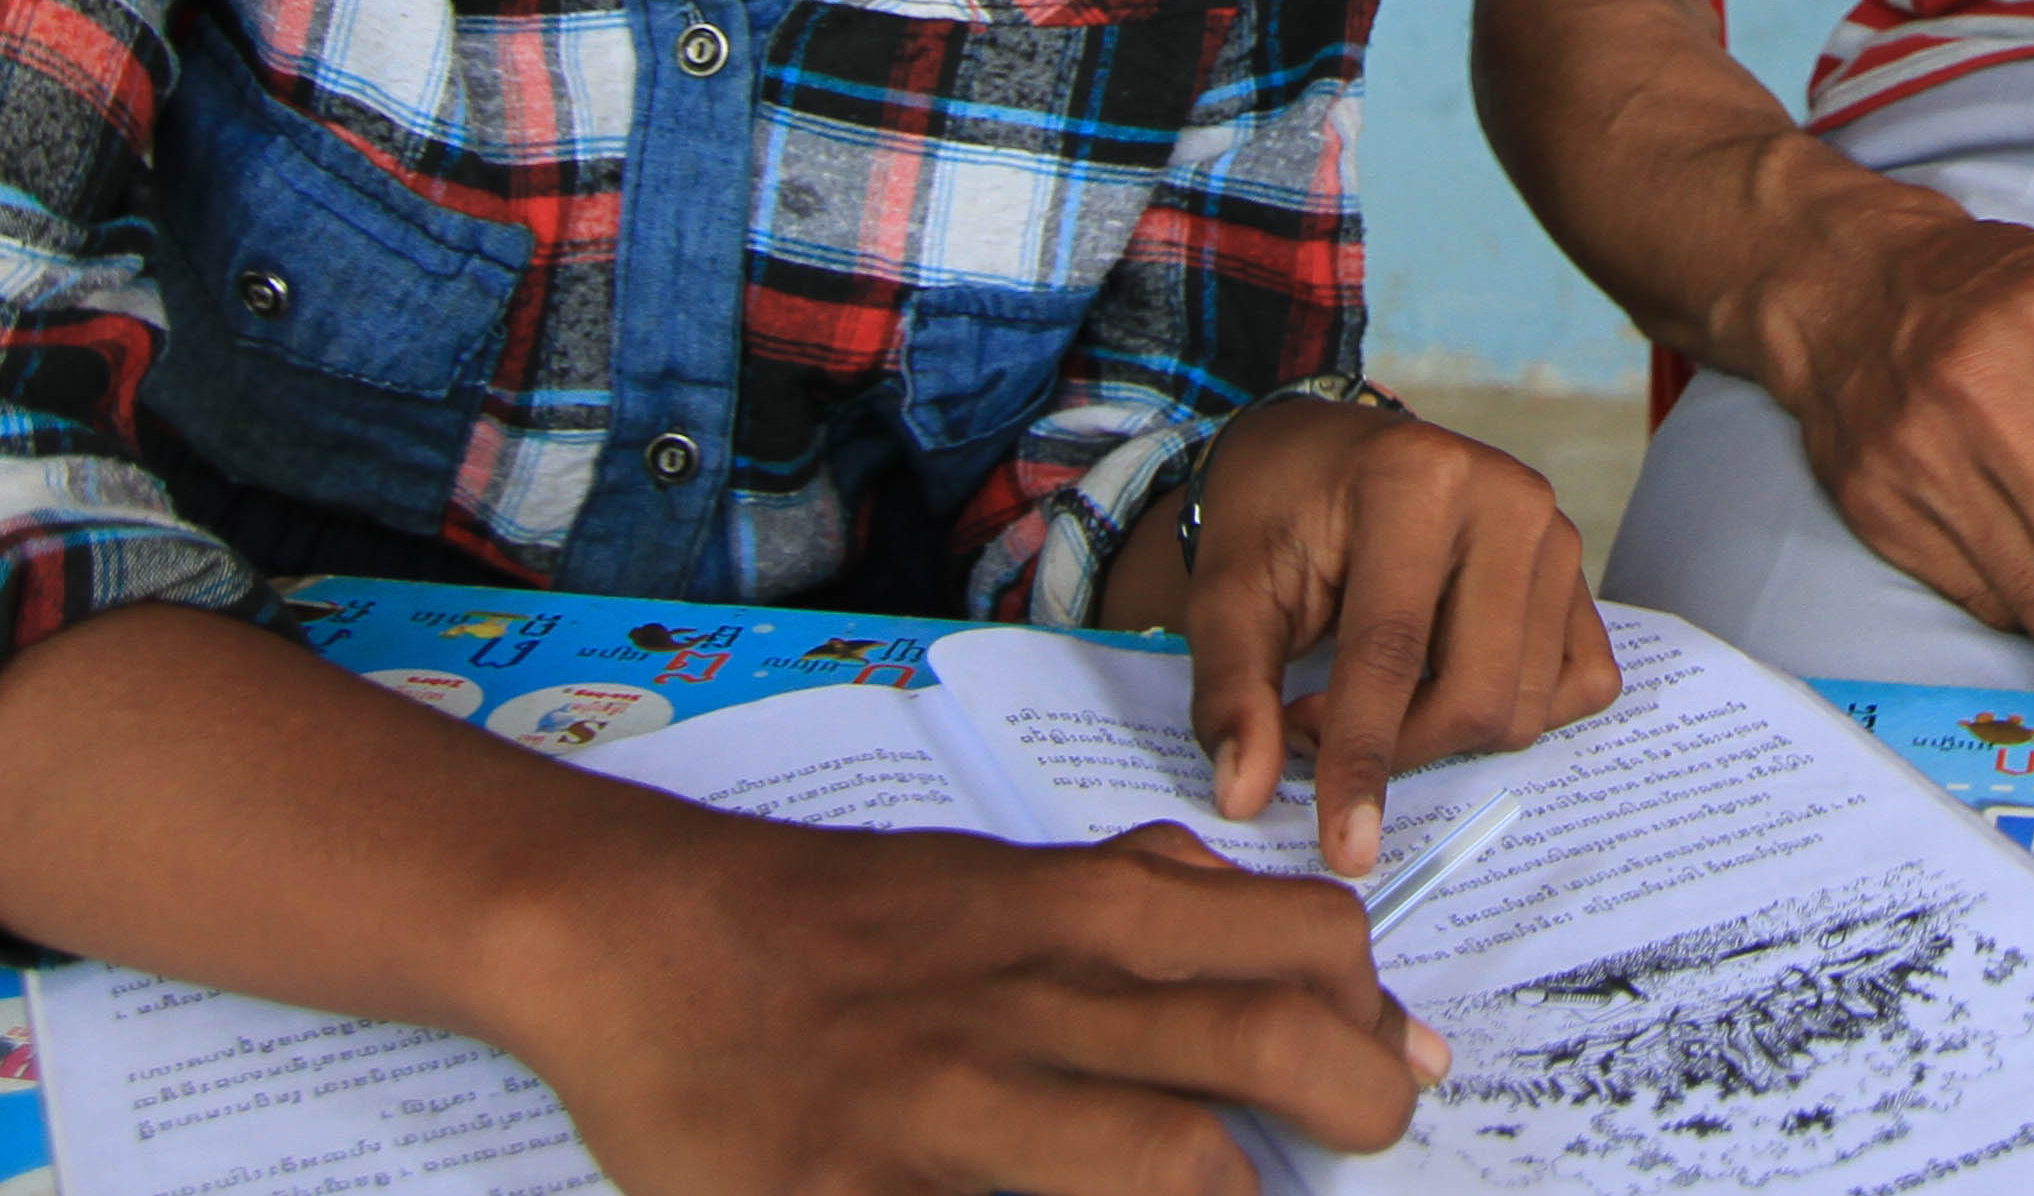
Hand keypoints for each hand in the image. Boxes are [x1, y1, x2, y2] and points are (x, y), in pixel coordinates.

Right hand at [501, 804, 1436, 1195]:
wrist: (633, 935)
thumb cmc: (830, 915)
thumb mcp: (991, 868)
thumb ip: (1121, 883)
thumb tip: (1247, 898)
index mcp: (1073, 912)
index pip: (1293, 940)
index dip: (1372, 1006)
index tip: (1400, 1060)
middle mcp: (1035, 1003)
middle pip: (1266, 1048)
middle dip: (1359, 1108)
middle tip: (1378, 1137)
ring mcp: (950, 1108)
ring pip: (1169, 1165)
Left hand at [1178, 397, 1625, 875]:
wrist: (1322, 457)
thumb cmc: (1274, 518)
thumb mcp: (1225, 593)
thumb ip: (1233, 691)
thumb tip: (1245, 797)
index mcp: (1416, 478)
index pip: (1392, 652)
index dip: (1360, 759)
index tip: (1343, 848)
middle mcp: (1508, 498)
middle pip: (1478, 694)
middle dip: (1398, 749)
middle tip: (1315, 726)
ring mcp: (1557, 534)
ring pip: (1524, 707)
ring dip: (1442, 734)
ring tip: (1370, 695)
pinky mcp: (1580, 576)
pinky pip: (1578, 686)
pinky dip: (1512, 710)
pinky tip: (1445, 683)